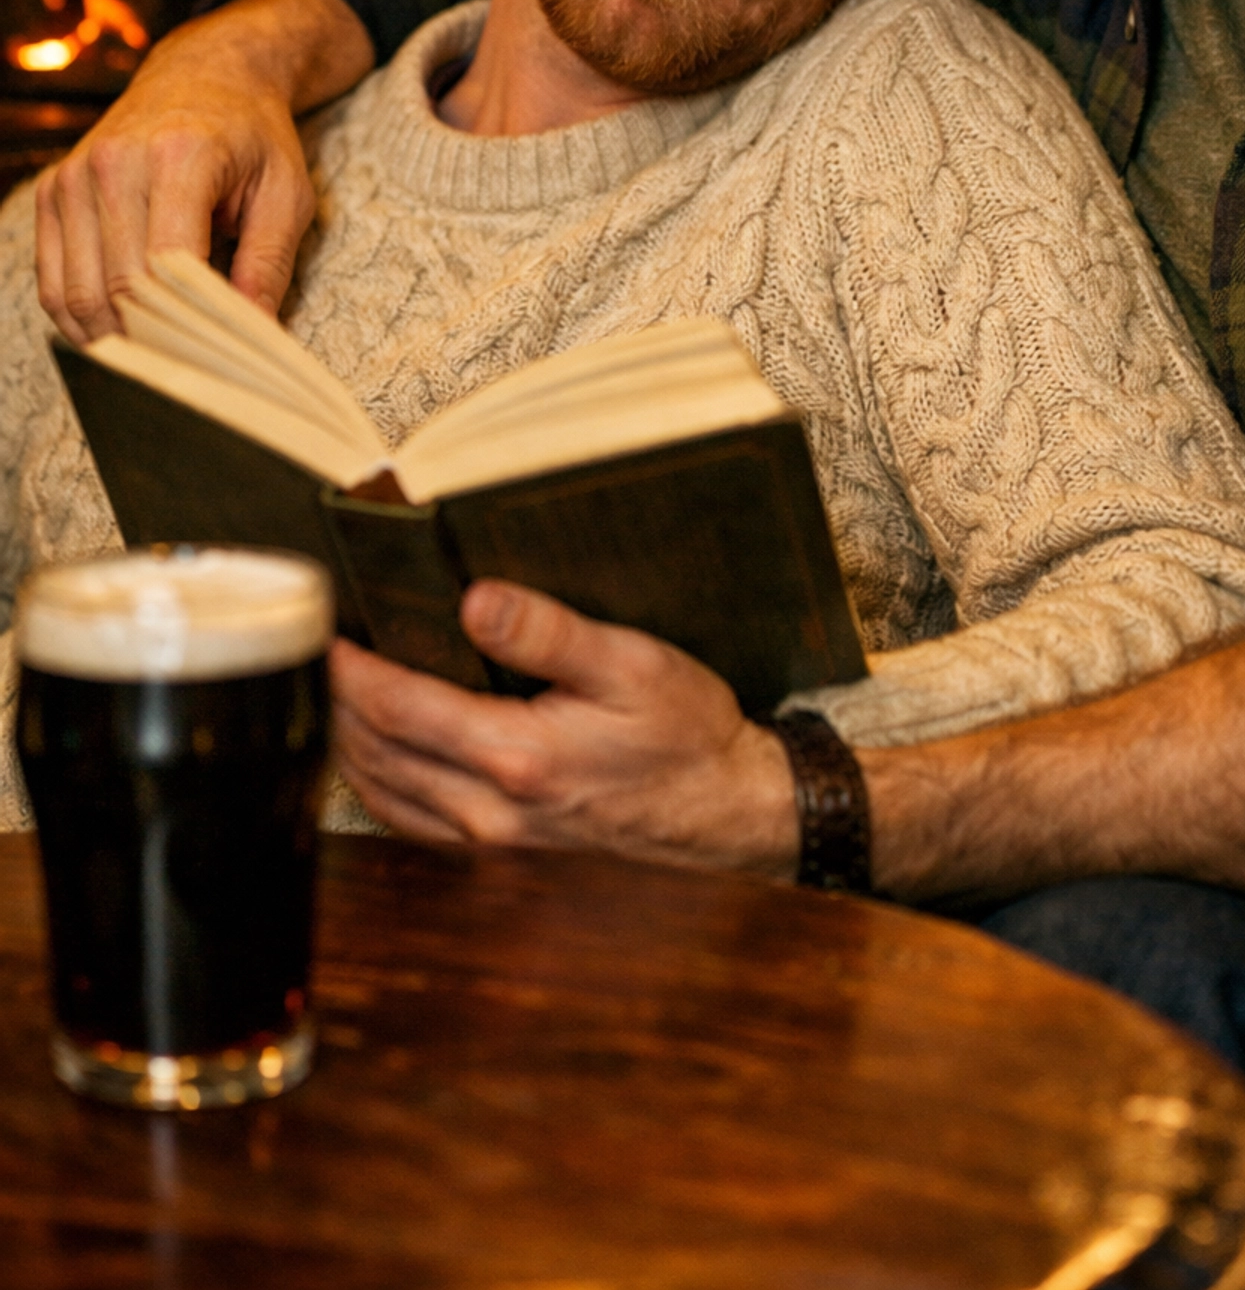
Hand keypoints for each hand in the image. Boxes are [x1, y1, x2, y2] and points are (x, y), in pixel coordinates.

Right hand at [34, 0, 370, 344]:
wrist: (206, 75)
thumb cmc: (254, 138)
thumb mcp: (286, 194)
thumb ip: (269, 265)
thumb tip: (252, 337)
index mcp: (178, 157)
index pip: (161, 268)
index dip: (183, 327)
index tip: (214, 365)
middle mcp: (113, 164)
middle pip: (113, 289)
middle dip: (150, 344)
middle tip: (188, 381)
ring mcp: (73, 177)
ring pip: (74, 294)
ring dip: (111, 339)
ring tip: (156, 364)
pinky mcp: (53, 192)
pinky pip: (53, 281)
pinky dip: (81, 319)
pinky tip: (120, 334)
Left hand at [332, 579, 801, 877]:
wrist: (724, 813)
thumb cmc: (685, 734)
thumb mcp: (631, 664)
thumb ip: (547, 633)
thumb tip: (472, 602)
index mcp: (515, 757)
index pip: (395, 707)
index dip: (346, 664)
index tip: (322, 623)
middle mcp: (489, 810)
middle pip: (371, 750)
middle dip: (332, 696)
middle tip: (311, 642)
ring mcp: (489, 840)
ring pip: (380, 789)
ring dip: (345, 737)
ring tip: (330, 684)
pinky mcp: (498, 852)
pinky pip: (407, 818)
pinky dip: (375, 776)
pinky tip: (372, 746)